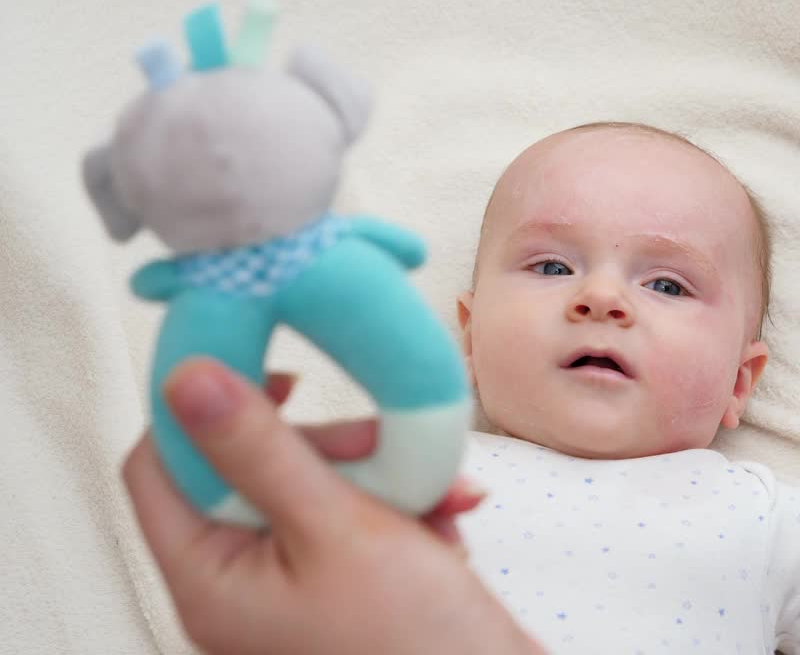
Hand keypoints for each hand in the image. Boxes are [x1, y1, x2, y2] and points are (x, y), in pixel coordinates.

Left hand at [122, 357, 542, 654]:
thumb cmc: (416, 643)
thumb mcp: (338, 526)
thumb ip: (260, 448)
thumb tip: (187, 377)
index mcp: (209, 580)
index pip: (159, 465)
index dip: (201, 407)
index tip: (264, 366)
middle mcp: (237, 585)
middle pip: (248, 468)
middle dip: (327, 445)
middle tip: (382, 441)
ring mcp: (289, 586)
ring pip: (311, 485)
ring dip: (380, 473)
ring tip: (436, 492)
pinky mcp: (339, 584)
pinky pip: (353, 514)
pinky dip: (402, 505)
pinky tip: (444, 518)